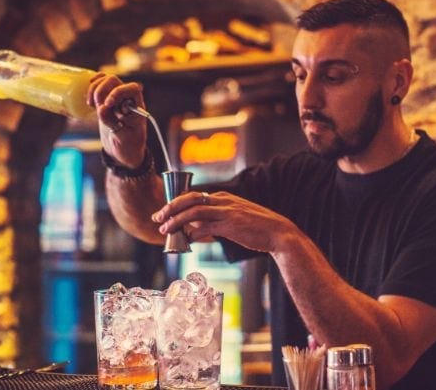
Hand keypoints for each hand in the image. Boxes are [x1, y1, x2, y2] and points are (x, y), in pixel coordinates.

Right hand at [88, 73, 147, 167]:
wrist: (124, 152)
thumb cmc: (128, 147)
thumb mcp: (122, 138)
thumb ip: (112, 123)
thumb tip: (101, 108)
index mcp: (137, 107)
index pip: (132, 88)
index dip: (118, 92)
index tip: (107, 104)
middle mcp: (128, 99)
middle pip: (114, 81)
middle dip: (101, 90)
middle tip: (94, 106)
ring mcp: (117, 99)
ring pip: (106, 81)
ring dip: (94, 88)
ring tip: (90, 104)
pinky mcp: (107, 102)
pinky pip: (100, 86)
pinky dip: (92, 86)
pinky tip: (88, 96)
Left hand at [151, 191, 300, 252]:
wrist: (278, 233)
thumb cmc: (256, 228)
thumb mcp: (234, 219)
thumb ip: (214, 220)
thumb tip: (195, 228)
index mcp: (223, 197)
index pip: (193, 196)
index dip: (175, 204)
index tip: (163, 212)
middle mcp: (223, 200)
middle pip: (189, 199)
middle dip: (170, 208)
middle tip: (157, 218)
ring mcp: (227, 212)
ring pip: (194, 212)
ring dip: (176, 220)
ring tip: (164, 229)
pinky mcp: (231, 225)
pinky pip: (206, 228)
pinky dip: (193, 234)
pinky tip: (186, 240)